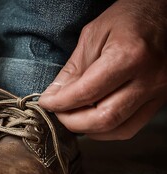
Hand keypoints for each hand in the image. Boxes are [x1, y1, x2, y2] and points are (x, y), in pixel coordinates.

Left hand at [39, 0, 166, 139]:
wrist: (164, 15)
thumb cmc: (129, 18)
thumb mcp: (94, 35)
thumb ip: (74, 68)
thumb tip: (55, 95)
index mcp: (129, 56)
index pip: (87, 92)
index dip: (60, 102)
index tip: (45, 102)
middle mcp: (148, 79)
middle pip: (103, 118)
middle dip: (72, 121)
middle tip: (57, 112)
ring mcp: (158, 92)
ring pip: (118, 130)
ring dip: (88, 129)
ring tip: (72, 115)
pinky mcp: (160, 101)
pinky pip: (130, 128)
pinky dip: (106, 130)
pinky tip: (91, 119)